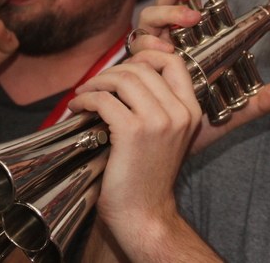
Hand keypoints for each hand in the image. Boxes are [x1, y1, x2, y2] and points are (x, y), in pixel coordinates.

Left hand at [69, 49, 200, 250]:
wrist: (144, 215)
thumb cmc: (148, 177)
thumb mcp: (167, 136)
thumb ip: (159, 106)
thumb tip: (129, 76)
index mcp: (191, 111)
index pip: (174, 62)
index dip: (147, 54)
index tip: (125, 64)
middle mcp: (179, 112)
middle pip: (144, 67)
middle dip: (114, 70)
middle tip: (97, 83)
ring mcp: (158, 121)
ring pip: (123, 78)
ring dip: (97, 81)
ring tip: (84, 93)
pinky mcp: (133, 132)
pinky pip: (104, 100)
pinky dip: (86, 99)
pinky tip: (78, 108)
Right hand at [130, 0, 269, 154]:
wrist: (147, 165)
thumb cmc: (179, 134)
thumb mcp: (222, 118)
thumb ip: (252, 105)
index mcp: (178, 49)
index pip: (179, 7)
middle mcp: (156, 47)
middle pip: (160, 9)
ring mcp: (138, 60)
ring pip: (146, 26)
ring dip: (164, 22)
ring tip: (182, 27)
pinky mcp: (123, 74)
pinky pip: (132, 53)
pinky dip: (147, 49)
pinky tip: (159, 54)